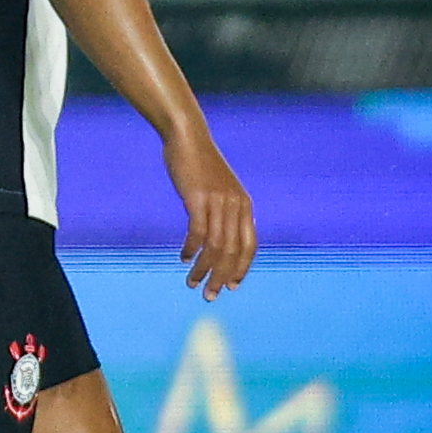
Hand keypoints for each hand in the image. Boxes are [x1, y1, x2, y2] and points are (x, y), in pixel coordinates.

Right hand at [164, 125, 255, 298]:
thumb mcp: (218, 188)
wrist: (188, 137)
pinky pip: (197, 231)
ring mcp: (218, 201)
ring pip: (215, 246)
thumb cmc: (200, 164)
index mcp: (244, 205)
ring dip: (204, 269)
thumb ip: (223, 210)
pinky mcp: (198, 198)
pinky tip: (183, 258)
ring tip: (192, 283)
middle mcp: (235, 205)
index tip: (231, 286)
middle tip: (210, 295)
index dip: (241, 269)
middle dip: (221, 277)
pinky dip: (191, 249)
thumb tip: (220, 234)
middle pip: (232, 251)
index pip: (249, 246)